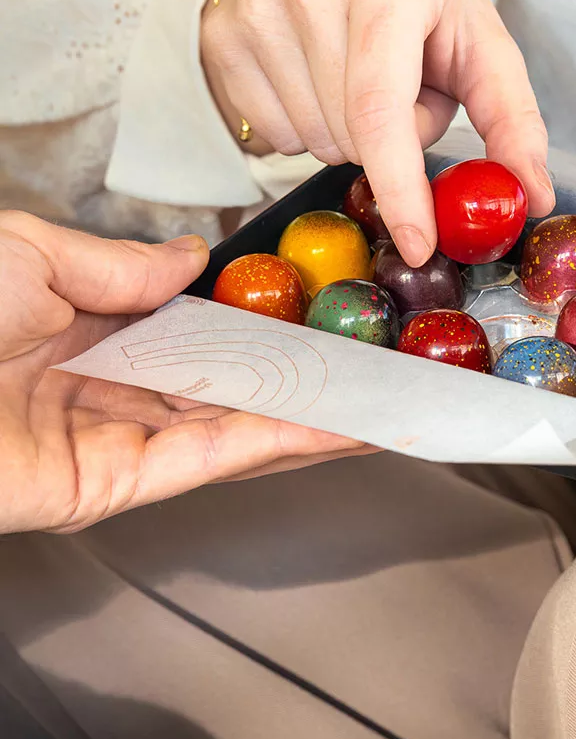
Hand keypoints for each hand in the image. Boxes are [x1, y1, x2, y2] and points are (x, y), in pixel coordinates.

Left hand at [0, 212, 371, 534]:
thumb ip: (125, 263)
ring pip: (231, 425)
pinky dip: (276, 443)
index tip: (316, 313)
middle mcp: (106, 386)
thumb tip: (194, 255)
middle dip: (299, 376)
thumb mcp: (33, 253)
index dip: (259, 324)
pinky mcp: (113, 485)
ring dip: (308, 415)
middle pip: (225, 384)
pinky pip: (208, 459)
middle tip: (369, 363)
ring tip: (378, 398)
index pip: (196, 330)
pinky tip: (331, 426)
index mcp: (86, 328)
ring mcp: (114, 439)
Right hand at [201, 0, 554, 266]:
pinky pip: (273, 136)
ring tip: (358, 72)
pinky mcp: (220, 34)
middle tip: (401, 83)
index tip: (418, 245)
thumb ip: (512, 121)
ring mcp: (255, 8)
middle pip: (351, 139)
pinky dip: (306, 127)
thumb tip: (533, 200)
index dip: (401, 189)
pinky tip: (316, 76)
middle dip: (391, 142)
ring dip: (349, 135)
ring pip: (313, 144)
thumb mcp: (480, 40)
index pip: (382, 111)